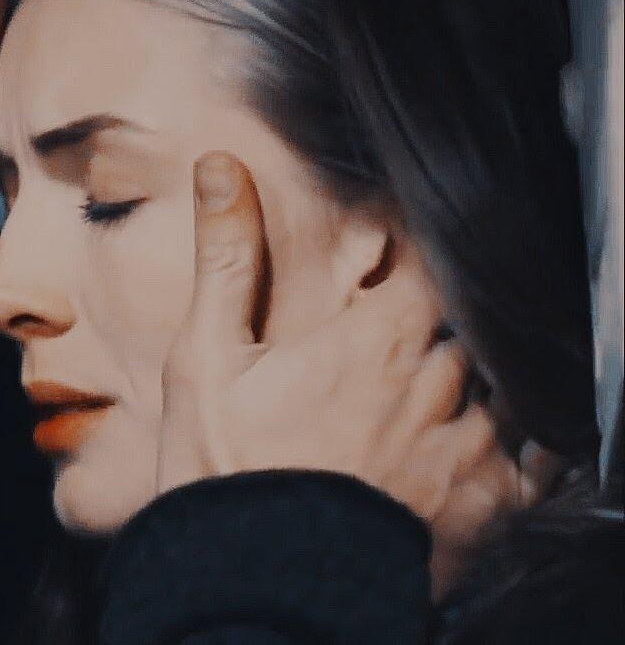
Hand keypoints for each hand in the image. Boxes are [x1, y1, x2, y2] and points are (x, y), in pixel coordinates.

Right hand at [155, 151, 547, 530]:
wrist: (255, 579)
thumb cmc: (225, 465)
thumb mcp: (207, 355)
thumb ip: (226, 258)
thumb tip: (220, 166)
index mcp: (374, 338)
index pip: (433, 262)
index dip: (421, 254)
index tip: (398, 258)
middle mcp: (434, 382)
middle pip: (468, 321)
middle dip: (445, 314)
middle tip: (411, 322)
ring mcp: (463, 445)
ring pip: (501, 381)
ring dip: (477, 371)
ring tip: (437, 380)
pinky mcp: (481, 503)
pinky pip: (536, 457)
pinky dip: (531, 437)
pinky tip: (497, 432)